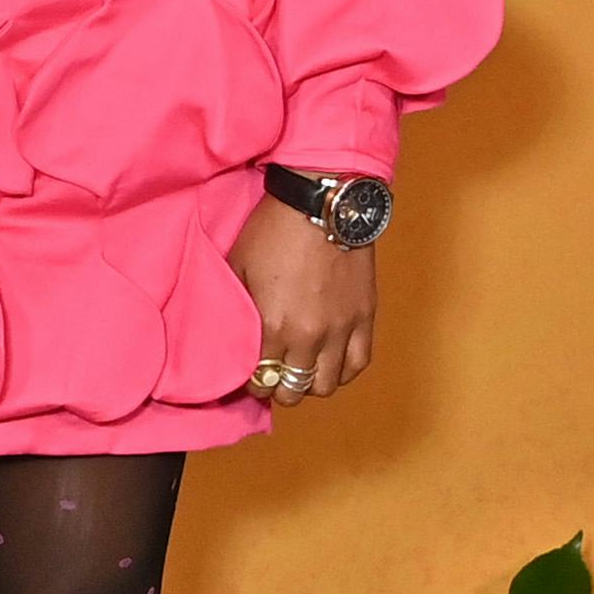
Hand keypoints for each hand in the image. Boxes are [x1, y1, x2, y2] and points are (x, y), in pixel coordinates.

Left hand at [230, 201, 374, 408]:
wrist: (321, 201)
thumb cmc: (273, 230)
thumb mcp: (237, 267)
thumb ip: (234, 310)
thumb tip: (228, 340)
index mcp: (272, 325)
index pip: (260, 381)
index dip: (252, 381)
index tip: (250, 372)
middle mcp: (308, 335)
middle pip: (292, 391)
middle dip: (278, 386)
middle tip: (274, 370)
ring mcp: (340, 328)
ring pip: (325, 386)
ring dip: (309, 382)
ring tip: (301, 365)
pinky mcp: (364, 317)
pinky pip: (357, 364)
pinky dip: (342, 370)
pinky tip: (329, 360)